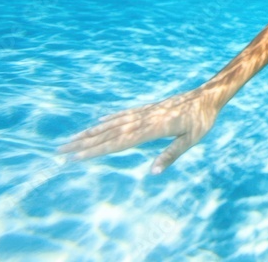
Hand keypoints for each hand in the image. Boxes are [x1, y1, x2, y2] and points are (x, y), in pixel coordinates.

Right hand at [58, 86, 220, 174]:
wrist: (207, 96)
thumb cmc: (202, 120)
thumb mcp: (191, 140)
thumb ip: (171, 155)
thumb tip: (153, 172)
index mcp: (152, 129)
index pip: (118, 143)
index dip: (96, 151)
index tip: (76, 157)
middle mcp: (143, 120)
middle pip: (108, 133)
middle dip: (83, 143)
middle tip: (60, 150)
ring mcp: (144, 113)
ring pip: (112, 123)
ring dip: (91, 132)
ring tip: (72, 138)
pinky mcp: (148, 109)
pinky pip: (124, 115)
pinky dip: (109, 120)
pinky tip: (98, 123)